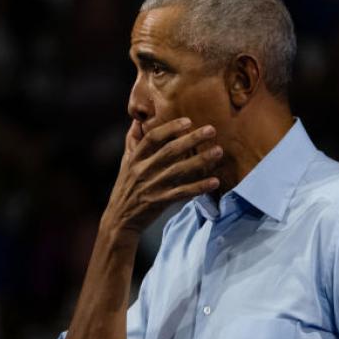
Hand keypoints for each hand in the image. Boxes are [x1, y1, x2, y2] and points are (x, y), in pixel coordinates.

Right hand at [101, 118, 220, 237]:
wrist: (119, 219)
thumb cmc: (126, 186)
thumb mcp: (126, 162)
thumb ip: (133, 140)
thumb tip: (138, 119)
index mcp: (135, 158)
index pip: (152, 138)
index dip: (169, 128)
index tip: (188, 121)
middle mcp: (143, 170)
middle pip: (170, 151)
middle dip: (191, 139)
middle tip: (212, 130)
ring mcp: (152, 186)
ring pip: (179, 171)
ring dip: (200, 160)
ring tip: (218, 151)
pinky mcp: (159, 202)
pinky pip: (182, 193)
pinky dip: (199, 187)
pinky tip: (215, 181)